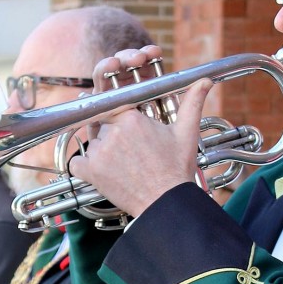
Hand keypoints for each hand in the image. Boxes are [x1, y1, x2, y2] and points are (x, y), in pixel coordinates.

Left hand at [69, 47, 213, 217]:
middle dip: (111, 131)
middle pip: (102, 122)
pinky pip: (77, 162)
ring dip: (102, 148)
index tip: (124, 123)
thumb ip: (192, 102)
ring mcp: (99, 152)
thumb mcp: (186, 132)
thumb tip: (205, 81)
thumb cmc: (176, 169)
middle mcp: (112, 132)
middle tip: (128, 147)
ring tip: (124, 162)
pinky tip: (105, 171)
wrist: (166, 202)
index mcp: (132, 118)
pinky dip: (86, 166)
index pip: (114, 103)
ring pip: (92, 141)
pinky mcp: (90, 171)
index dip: (118, 113)